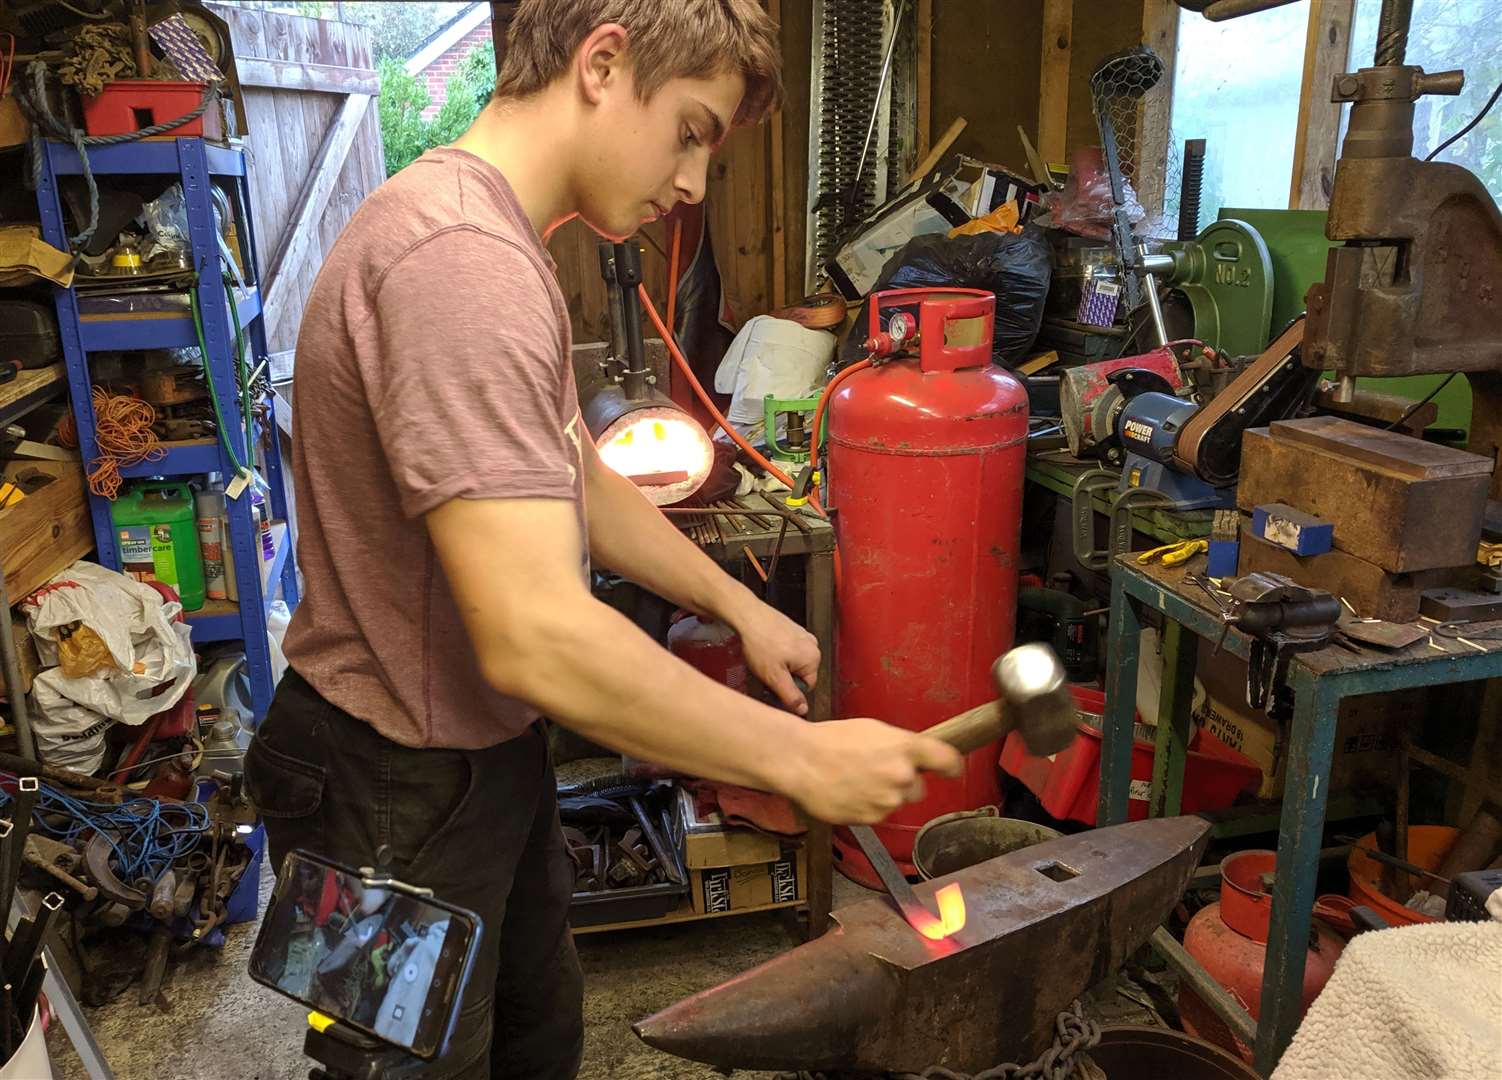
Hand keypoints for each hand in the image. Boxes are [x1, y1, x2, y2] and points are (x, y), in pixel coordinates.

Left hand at [733, 601, 820, 715]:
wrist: (746, 614)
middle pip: (801, 673)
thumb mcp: (774, 677)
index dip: (788, 689)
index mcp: (813, 658)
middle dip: (784, 676)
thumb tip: (804, 711)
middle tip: (766, 671)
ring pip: (793, 661)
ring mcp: (802, 634)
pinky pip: (788, 649)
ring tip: (763, 659)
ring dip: (779, 665)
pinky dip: (777, 652)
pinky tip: (764, 648)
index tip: (772, 684)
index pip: (807, 687)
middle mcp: (813, 645)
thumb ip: (791, 696)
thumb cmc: (760, 645)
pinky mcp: (791, 627)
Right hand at [779, 719, 964, 824]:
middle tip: (877, 770)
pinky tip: (850, 792)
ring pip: (897, 801)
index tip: (952, 769)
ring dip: (884, 795)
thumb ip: (900, 744)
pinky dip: (868, 806)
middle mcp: (902, 775)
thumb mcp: (872, 730)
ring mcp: (888, 800)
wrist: (801, 761)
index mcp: (906, 747)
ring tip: (857, 780)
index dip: (952, 766)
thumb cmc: (831, 741)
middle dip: (903, 781)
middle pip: (918, 786)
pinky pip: (878, 814)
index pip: (948, 761)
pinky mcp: (873, 818)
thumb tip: (916, 755)